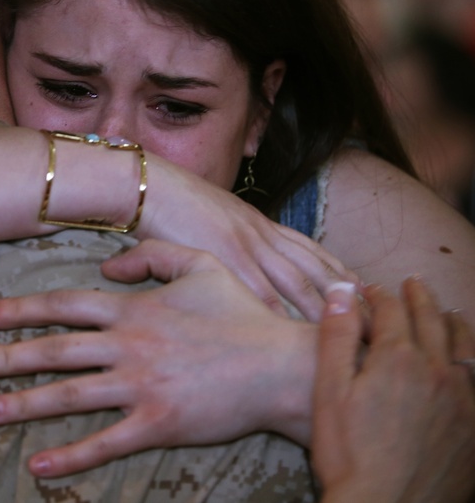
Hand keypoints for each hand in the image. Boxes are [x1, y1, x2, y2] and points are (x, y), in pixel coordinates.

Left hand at [0, 240, 317, 476]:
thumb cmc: (241, 314)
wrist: (282, 366)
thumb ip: (151, 256)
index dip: (23, 309)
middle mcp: (129, 346)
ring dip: (23, 403)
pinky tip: (37, 465)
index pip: (65, 306)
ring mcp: (141, 386)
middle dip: (7, 358)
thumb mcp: (199, 265)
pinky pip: (106, 442)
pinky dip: (70, 456)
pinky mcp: (158, 424)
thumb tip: (107, 262)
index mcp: (134, 308)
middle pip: (55, 350)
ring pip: (70, 395)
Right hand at [130, 153, 356, 320]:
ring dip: (325, 309)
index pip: (311, 250)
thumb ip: (230, 235)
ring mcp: (246, 244)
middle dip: (347, 295)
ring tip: (349, 333)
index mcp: (258, 223)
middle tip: (372, 319)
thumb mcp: (211, 217)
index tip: (364, 293)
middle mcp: (261, 233)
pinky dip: (281, 314)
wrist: (146, 185)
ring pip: (298, 282)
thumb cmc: (169, 201)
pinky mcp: (225, 256)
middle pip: (315, 268)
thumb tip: (236, 254)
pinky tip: (295, 334)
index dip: (339, 272)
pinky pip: (260, 291)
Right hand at [312, 279, 474, 502]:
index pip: (392, 311)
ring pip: (466, 347)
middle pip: (433, 321)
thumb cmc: (348, 452)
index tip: (369, 289)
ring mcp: (464, 400)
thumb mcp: (329, 391)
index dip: (379, 295)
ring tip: (449, 313)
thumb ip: (338, 336)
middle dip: (420, 298)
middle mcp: (438, 371)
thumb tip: (342, 291)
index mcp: (398, 359)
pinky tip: (469, 362)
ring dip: (455, 323)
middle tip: (412, 284)